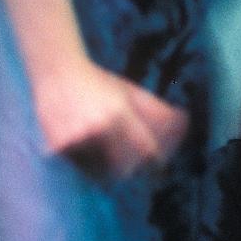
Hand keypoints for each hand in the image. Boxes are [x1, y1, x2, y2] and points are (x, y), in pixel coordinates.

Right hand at [34, 59, 187, 182]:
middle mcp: (98, 127)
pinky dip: (84, 162)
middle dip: (129, 170)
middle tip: (131, 167)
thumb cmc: (98, 81)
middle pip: (122, 168)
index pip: (144, 149)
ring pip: (99, 171)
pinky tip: (81, 145)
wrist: (56, 69)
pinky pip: (78, 165)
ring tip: (102, 152)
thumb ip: (155, 109)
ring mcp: (76, 138)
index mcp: (119, 113)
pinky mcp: (57, 146)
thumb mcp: (128, 90)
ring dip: (104, 168)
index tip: (157, 167)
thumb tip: (184, 122)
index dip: (154, 161)